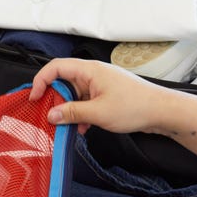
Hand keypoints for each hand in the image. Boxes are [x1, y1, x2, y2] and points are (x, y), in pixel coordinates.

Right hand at [28, 58, 173, 134]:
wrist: (161, 111)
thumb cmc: (135, 106)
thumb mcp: (97, 113)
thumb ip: (71, 113)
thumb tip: (51, 115)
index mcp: (89, 70)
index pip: (56, 67)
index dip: (41, 81)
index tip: (34, 98)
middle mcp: (93, 74)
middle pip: (63, 82)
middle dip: (55, 100)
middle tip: (49, 117)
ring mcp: (100, 84)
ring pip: (74, 95)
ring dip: (68, 111)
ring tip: (67, 127)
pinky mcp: (106, 95)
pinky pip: (85, 102)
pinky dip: (80, 115)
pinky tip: (82, 128)